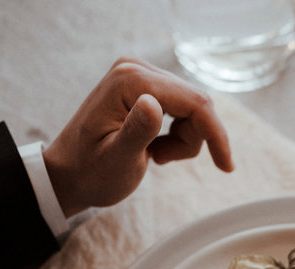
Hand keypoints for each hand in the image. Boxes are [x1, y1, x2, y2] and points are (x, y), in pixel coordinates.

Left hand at [43, 57, 233, 216]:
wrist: (68, 174)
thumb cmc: (91, 173)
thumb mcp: (117, 160)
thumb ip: (137, 132)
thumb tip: (154, 103)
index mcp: (130, 82)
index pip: (194, 102)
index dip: (216, 134)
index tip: (226, 167)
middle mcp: (135, 69)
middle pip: (196, 103)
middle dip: (192, 139)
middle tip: (163, 160)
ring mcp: (139, 74)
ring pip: (192, 107)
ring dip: (183, 139)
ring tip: (155, 157)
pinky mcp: (144, 85)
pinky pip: (182, 108)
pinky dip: (176, 134)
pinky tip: (154, 147)